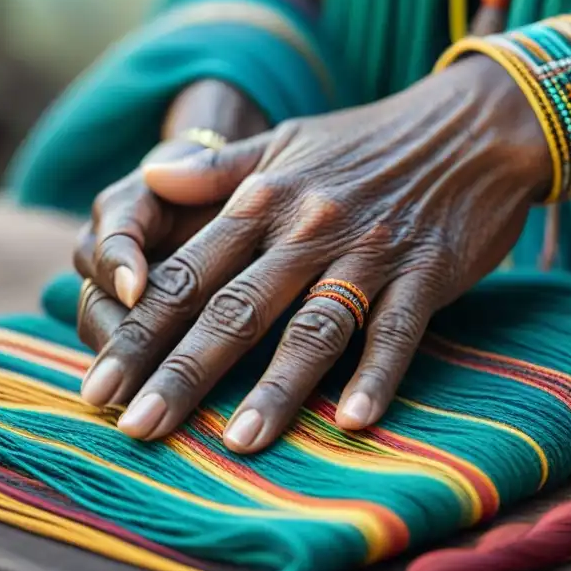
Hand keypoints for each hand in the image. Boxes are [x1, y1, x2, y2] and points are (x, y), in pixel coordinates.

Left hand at [80, 56, 551, 451]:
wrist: (471, 125)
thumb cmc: (368, 140)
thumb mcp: (286, 141)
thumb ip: (217, 169)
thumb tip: (148, 178)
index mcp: (264, 199)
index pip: (186, 275)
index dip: (138, 331)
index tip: (99, 384)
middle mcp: (307, 228)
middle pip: (234, 309)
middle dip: (181, 372)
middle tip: (137, 427)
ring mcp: (368, 253)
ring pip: (312, 328)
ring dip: (275, 389)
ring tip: (238, 445)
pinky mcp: (425, 273)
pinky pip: (397, 331)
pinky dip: (376, 374)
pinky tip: (354, 421)